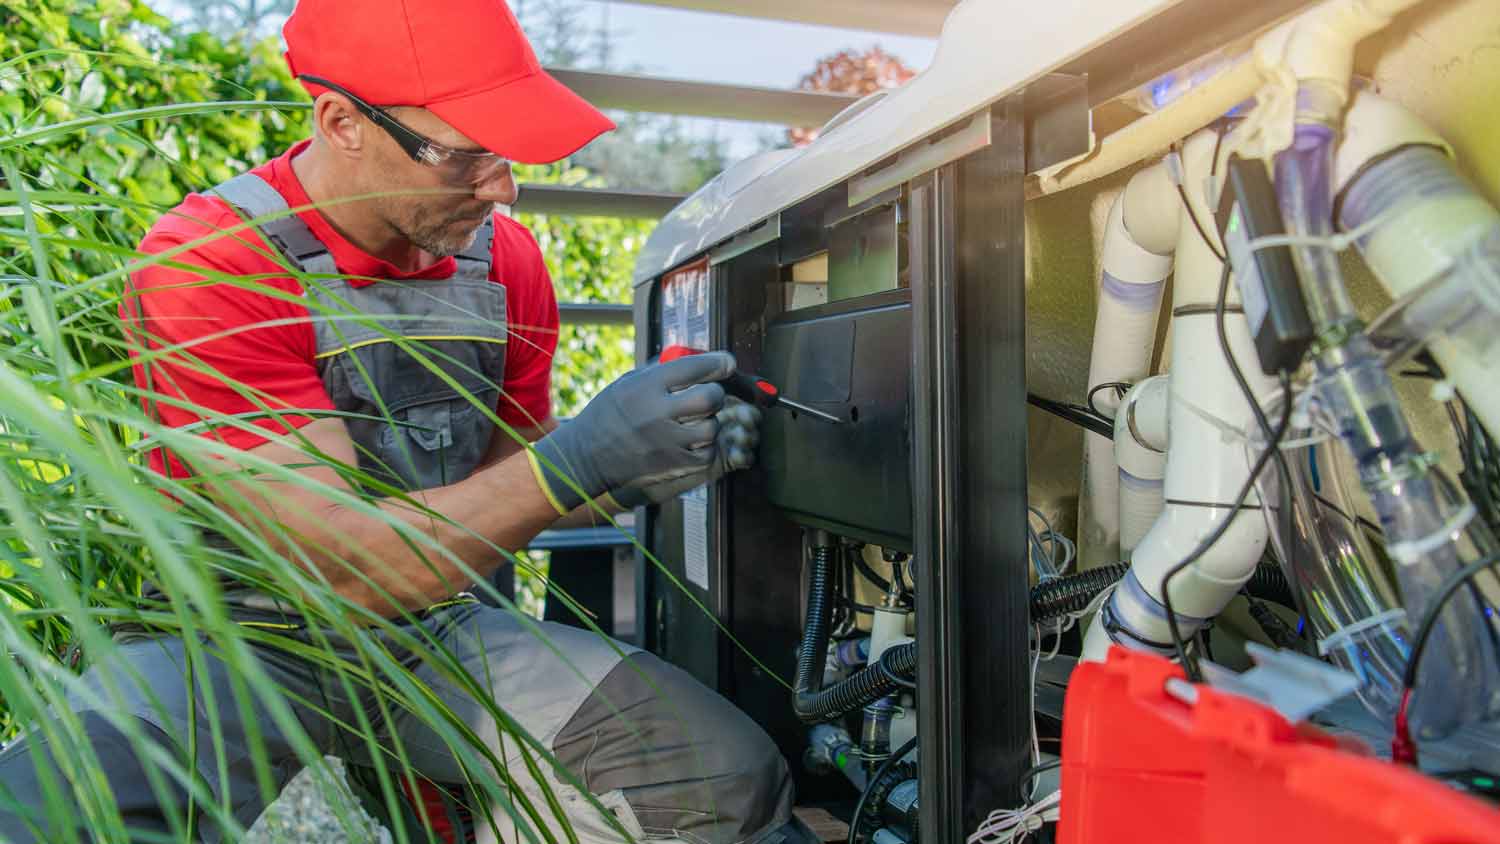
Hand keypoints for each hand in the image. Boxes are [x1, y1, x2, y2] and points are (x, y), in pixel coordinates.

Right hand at [528, 352, 734, 512]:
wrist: (585, 457)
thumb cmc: (609, 413)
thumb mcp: (627, 382)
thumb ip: (662, 372)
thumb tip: (700, 360)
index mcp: (645, 387)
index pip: (693, 368)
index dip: (718, 363)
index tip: (727, 363)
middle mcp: (656, 414)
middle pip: (710, 398)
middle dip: (716, 393)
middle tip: (709, 395)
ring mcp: (665, 443)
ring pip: (712, 428)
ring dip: (711, 422)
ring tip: (697, 421)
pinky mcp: (671, 466)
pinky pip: (707, 454)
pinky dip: (706, 447)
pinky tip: (693, 442)